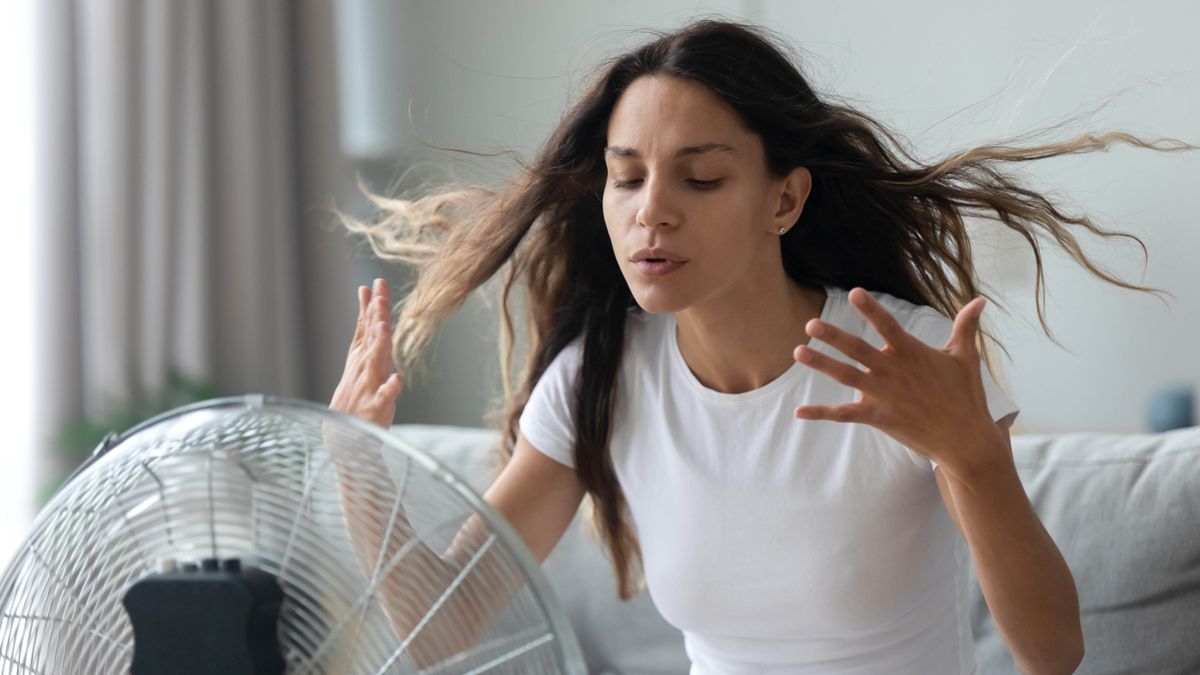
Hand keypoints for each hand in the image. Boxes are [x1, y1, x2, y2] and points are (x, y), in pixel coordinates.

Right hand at [329, 277, 404, 428]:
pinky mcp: (376, 406)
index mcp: (362, 356)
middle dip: (375, 316)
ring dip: (379, 344)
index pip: (367, 326)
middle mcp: (365, 366)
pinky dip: (390, 388)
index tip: (376, 283)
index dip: (372, 305)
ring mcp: (369, 385)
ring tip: (383, 327)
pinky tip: (398, 379)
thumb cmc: (358, 392)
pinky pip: (384, 396)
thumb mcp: (361, 357)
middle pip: (372, 337)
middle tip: (379, 294)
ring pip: (375, 361)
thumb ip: (366, 327)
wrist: (345, 435)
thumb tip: (368, 295)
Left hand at [791, 287, 1005, 475]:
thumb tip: (980, 300)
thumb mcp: (966, 358)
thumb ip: (966, 327)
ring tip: (798, 352)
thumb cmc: (966, 396)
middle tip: (811, 324)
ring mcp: (884, 395)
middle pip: (859, 350)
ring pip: (847, 376)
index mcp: (913, 353)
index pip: (888, 326)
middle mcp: (894, 371)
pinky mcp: (878, 417)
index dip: (871, 309)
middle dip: (834, 337)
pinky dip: (821, 413)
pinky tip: (799, 411)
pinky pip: (845, 414)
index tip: (853, 293)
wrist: (966, 440)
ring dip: (822, 364)